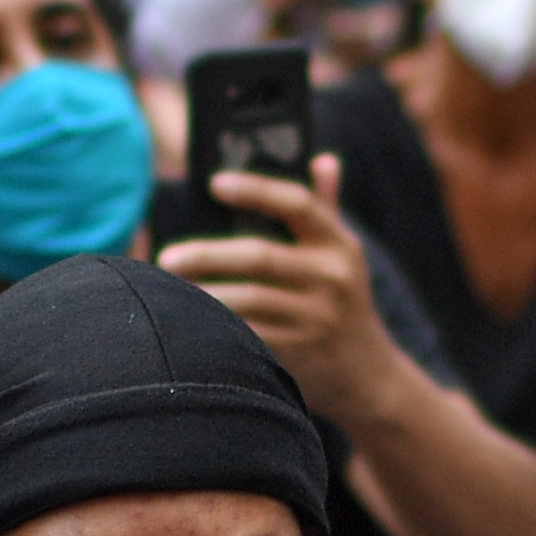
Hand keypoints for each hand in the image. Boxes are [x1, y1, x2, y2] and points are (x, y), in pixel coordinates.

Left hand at [162, 155, 396, 420]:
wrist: (368, 376)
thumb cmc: (341, 304)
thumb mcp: (344, 256)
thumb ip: (327, 209)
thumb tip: (322, 159)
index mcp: (340, 244)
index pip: (297, 203)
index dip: (255, 189)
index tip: (215, 183)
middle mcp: (333, 277)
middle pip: (259, 256)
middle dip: (207, 256)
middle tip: (167, 257)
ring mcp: (317, 318)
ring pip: (248, 301)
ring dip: (203, 295)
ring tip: (169, 291)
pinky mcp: (300, 353)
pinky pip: (248, 336)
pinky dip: (216, 327)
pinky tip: (189, 322)